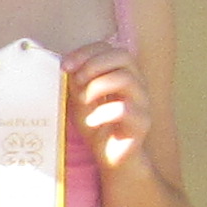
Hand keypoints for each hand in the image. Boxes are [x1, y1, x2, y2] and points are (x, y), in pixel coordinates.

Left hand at [69, 40, 152, 168]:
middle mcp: (136, 83)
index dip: (86, 52)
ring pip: (126, 78)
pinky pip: (126, 109)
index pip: (109, 48)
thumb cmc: (97, 125)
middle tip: (77, 80)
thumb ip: (77, 81)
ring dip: (98, 86)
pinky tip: (93, 120)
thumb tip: (68, 64)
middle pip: (123, 56)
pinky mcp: (142, 123)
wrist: (111, 157)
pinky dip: (104, 112)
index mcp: (122, 73)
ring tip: (83, 101)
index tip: (65, 65)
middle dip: (94, 64)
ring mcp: (142, 102)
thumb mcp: (80, 99)